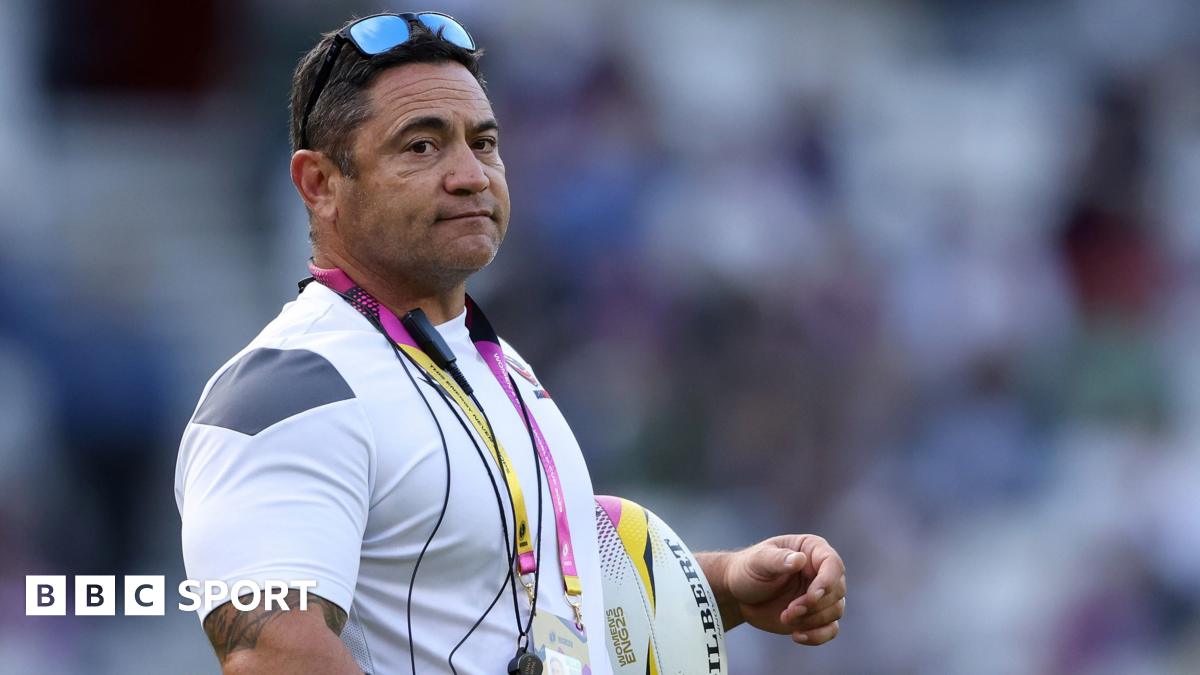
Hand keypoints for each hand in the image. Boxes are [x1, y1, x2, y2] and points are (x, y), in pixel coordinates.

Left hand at [715, 534, 845, 644]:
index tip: (812, 596)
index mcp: (811, 550)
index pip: (833, 564)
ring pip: (836, 610)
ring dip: (812, 619)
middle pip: (837, 590)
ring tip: (785, 618)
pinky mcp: (816, 616)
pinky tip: (796, 635)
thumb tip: (799, 559)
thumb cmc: (748, 569)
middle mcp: (821, 571)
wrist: (740, 593)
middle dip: (815, 605)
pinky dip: (818, 636)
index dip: (828, 582)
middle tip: (789, 610)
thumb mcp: (758, 561)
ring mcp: (821, 595)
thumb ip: (778, 559)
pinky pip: (831, 629)